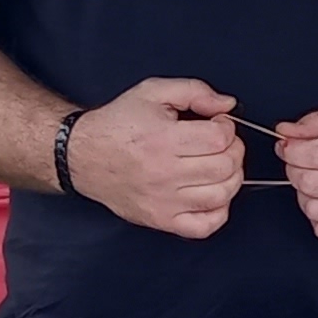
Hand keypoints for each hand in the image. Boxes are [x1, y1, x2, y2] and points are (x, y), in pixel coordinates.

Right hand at [65, 78, 244, 238]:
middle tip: (222, 143)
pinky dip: (219, 212)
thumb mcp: (152, 92)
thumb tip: (226, 103)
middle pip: (225, 167)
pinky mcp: (162, 220)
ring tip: (220, 165)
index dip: (227, 127)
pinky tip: (212, 194)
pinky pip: (205, 227)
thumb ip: (194, 91)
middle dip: (233, 150)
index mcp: (162, 139)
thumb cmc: (117, 125)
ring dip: (231, 178)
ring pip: (221, 195)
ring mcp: (164, 201)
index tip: (218, 124)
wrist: (84, 155)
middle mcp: (164, 173)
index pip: (219, 139)